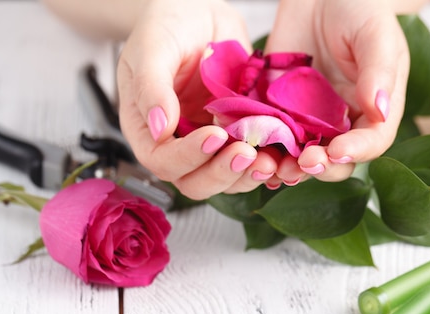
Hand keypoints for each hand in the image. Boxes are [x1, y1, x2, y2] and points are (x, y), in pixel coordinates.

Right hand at [117, 0, 277, 199]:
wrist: (199, 10)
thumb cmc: (166, 25)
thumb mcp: (152, 49)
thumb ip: (151, 87)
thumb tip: (159, 129)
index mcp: (148, 129)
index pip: (163, 161)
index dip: (188, 158)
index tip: (214, 136)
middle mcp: (179, 142)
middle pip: (195, 181)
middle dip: (222, 173)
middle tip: (247, 153)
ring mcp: (209, 140)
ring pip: (226, 178)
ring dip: (247, 175)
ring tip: (269, 161)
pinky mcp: (237, 133)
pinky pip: (251, 159)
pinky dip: (266, 162)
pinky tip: (281, 156)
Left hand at [264, 0, 411, 184]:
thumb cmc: (358, 9)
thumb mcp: (375, 36)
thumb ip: (379, 72)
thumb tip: (381, 111)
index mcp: (374, 109)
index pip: (371, 142)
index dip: (357, 151)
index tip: (338, 151)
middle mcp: (343, 122)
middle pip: (335, 160)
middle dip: (320, 166)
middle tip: (304, 162)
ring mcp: (310, 120)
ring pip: (301, 157)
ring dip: (288, 167)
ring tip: (276, 168)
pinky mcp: (280, 111)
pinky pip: (272, 137)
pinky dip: (263, 150)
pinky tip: (253, 153)